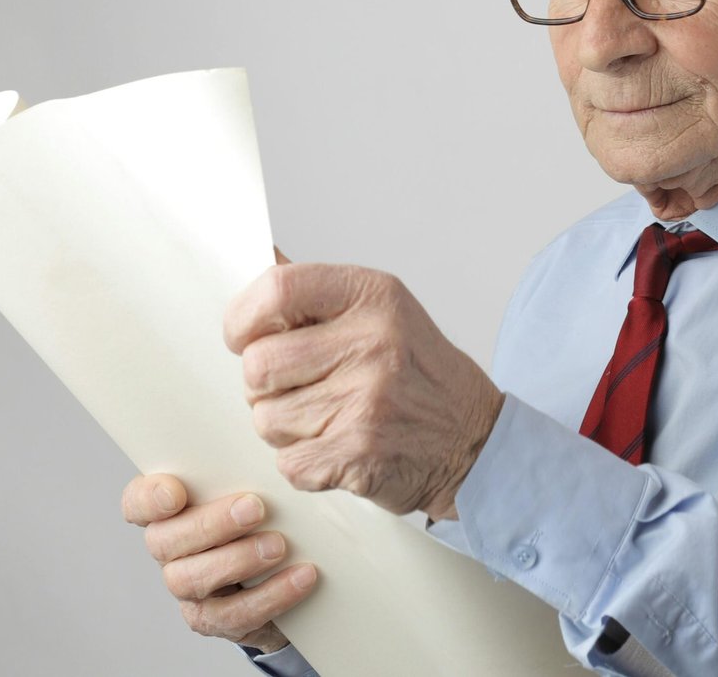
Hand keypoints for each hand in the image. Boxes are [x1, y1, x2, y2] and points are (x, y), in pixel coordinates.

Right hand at [121, 472, 317, 654]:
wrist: (292, 567)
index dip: (148, 499)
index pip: (137, 503)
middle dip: (210, 525)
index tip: (176, 491)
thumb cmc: (270, 510)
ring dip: (237, 561)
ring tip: (279, 546)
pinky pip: (233, 614)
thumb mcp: (257, 478)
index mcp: (171, 511)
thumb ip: (245, 456)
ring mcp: (189, 587)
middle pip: (164, 542)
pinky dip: (270, 596)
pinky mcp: (216, 619)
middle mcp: (171, 550)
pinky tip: (301, 577)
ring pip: (191, 580)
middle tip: (254, 508)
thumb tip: (259, 422)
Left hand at [224, 262, 504, 519]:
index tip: (243, 336)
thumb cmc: (421, 375)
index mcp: (375, 296)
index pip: (277, 289)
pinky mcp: (357, 453)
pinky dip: (304, 461)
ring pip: (266, 417)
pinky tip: (338, 447)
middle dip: (264, 384)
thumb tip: (263, 255)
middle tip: (300, 387)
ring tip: (329, 418)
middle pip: (259, 363)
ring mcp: (366, 400)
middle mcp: (373, 342)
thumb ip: (320, 293)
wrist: (474, 440)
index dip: (243, 318)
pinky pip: (287, 460)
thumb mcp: (384, 311)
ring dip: (286, 426)